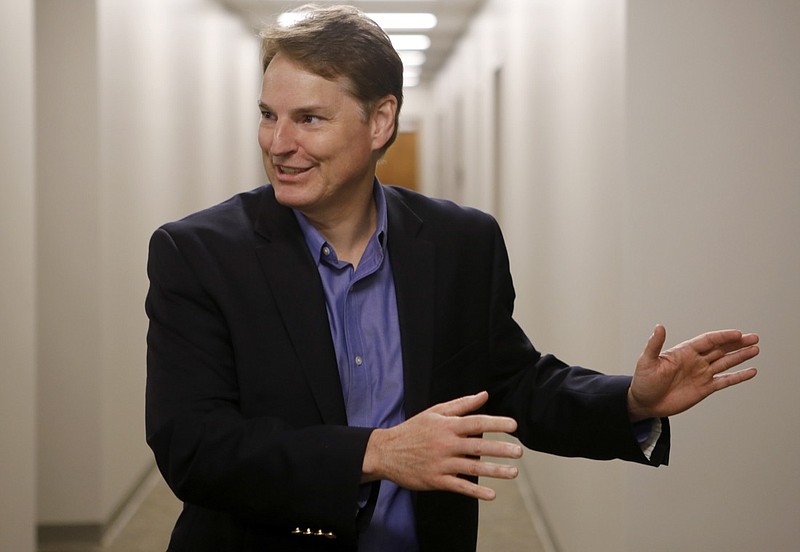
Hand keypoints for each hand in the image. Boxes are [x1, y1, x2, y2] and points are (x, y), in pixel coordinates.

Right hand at [362, 391, 521, 500]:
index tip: (514, 426)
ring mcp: (441, 463)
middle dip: (500, 449)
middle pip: (477, 447)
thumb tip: (484, 395)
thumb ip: (461, 405)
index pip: (475, 423)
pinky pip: (459, 486)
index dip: (495, 424)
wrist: (386, 451)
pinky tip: (491, 494)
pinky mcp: (436, 480)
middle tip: (519, 452)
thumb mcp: (434, 412)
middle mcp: (445, 444)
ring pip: (472, 468)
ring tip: (513, 472)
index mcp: (446, 426)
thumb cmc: (413, 429)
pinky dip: (475, 491)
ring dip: (494, 471)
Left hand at [628, 324, 758, 420]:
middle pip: (720, 349)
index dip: (722, 337)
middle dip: (737, 343)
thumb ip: (655, 344)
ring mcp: (701, 374)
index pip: (707, 341)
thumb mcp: (647, 361)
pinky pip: (725, 381)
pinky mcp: (704, 388)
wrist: (645, 403)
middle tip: (754, 338)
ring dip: (740, 356)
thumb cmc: (644, 381)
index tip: (738, 334)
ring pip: (725, 362)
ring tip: (755, 349)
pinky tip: (751, 371)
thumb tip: (659, 326)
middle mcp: (695, 361)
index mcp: (684, 352)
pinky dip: (738, 376)